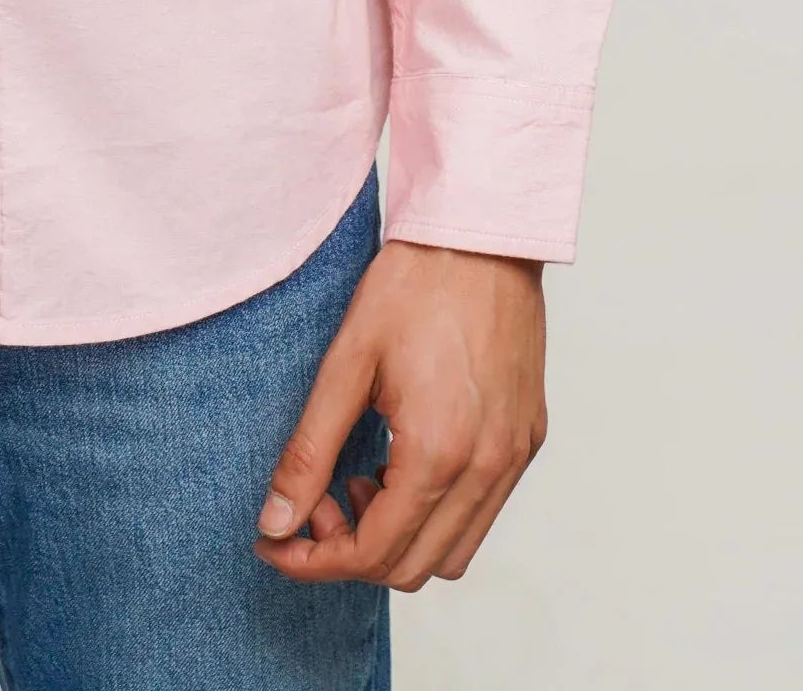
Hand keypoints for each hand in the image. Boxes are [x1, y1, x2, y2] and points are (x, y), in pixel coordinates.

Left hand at [252, 239, 546, 591]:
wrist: (481, 233)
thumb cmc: (413, 284)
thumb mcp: (346, 363)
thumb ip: (309, 451)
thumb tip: (276, 520)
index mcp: (439, 452)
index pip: (374, 553)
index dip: (315, 561)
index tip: (275, 543)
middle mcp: (487, 469)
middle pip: (413, 568)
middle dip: (351, 551)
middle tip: (314, 503)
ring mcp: (514, 458)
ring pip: (452, 552)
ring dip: (396, 538)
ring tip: (358, 479)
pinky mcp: (527, 440)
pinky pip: (481, 514)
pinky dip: (435, 513)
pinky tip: (399, 462)